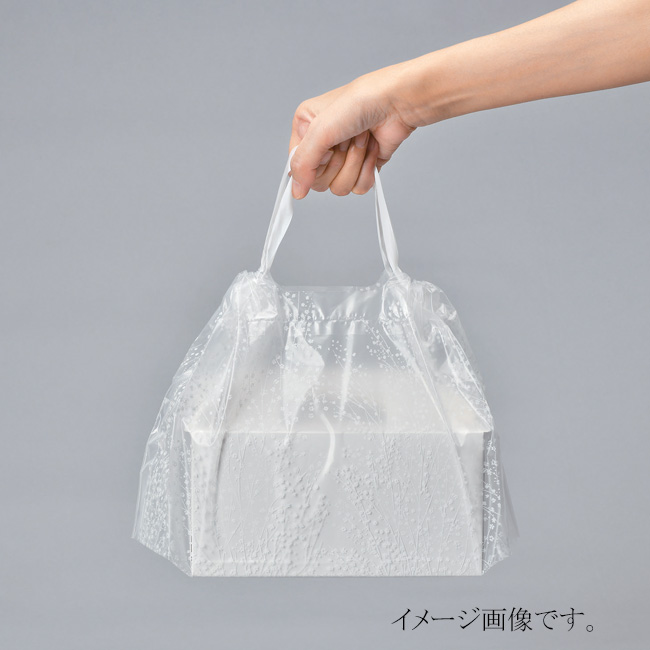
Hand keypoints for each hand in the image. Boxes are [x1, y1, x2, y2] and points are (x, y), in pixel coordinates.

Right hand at [288, 65, 419, 198]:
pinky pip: (358, 188)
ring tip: (362, 140)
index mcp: (306, 129)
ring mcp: (344, 157)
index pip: (298, 167)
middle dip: (339, 162)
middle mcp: (323, 144)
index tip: (326, 149)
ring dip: (355, 164)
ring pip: (340, 187)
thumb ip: (303, 164)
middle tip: (347, 140)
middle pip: (320, 181)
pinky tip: (373, 149)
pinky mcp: (364, 166)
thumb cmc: (361, 102)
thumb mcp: (321, 130)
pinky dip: (368, 171)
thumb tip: (296, 192)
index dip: (314, 164)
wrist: (397, 103)